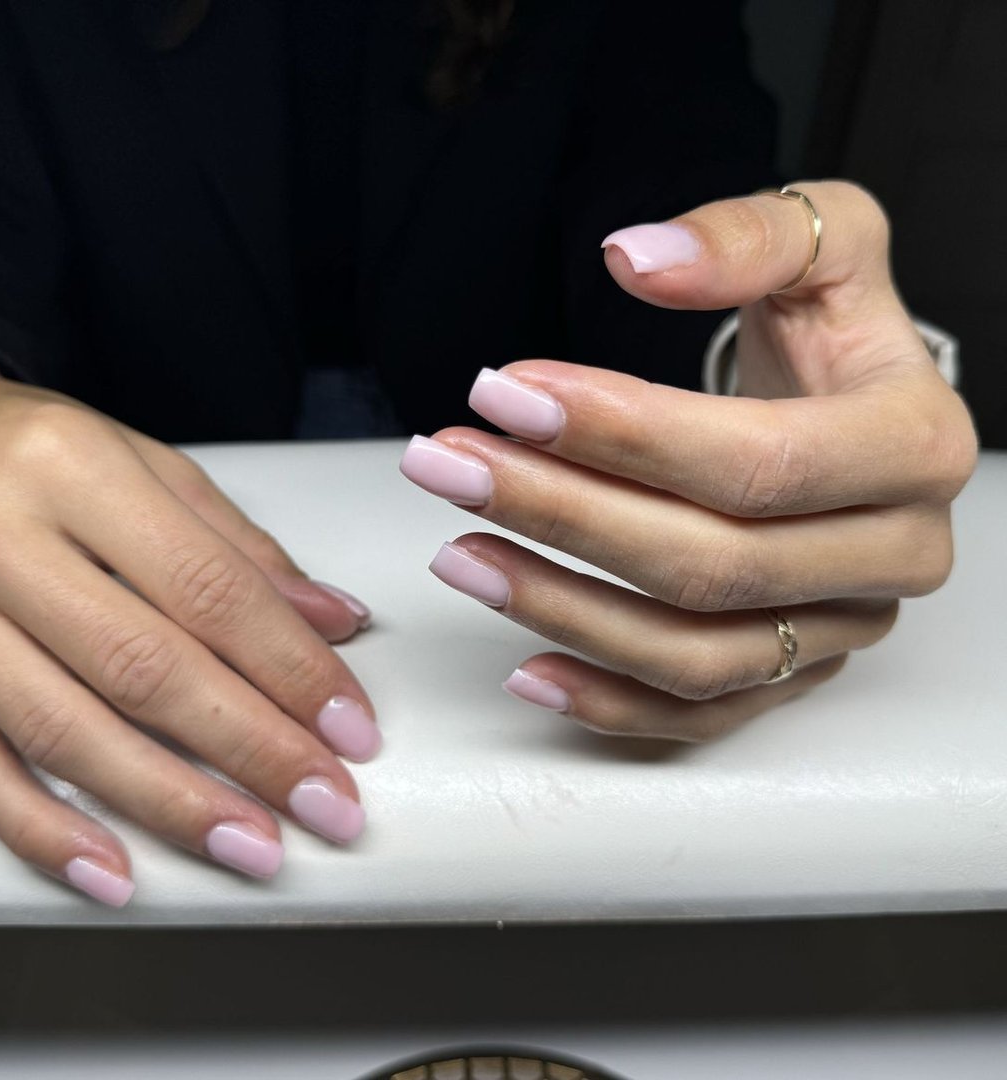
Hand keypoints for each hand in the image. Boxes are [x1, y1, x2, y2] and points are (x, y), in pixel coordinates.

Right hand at [0, 336, 377, 905]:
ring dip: (168, 803)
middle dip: (251, 749)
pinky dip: (40, 826)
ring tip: (251, 845)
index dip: (291, 668)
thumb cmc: (23, 446)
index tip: (350, 727)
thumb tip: (331, 620)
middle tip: (326, 803)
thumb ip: (235, 545)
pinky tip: (112, 869)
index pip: (208, 588)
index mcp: (69, 466)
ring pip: (61, 729)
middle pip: (144, 667)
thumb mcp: (139, 462)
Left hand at [400, 181, 977, 740]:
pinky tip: (524, 670)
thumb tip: (638, 257)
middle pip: (712, 562)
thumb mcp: (828, 244)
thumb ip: (747, 237)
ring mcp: (843, 628)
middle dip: (562, 514)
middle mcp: (894, 554)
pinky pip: (699, 714)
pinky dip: (607, 703)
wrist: (857, 416)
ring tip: (458, 554)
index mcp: (913, 446)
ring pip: (694, 653)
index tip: (507, 394)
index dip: (623, 434)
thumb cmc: (834, 336)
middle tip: (451, 466)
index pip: (757, 459)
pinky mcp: (796, 672)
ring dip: (562, 609)